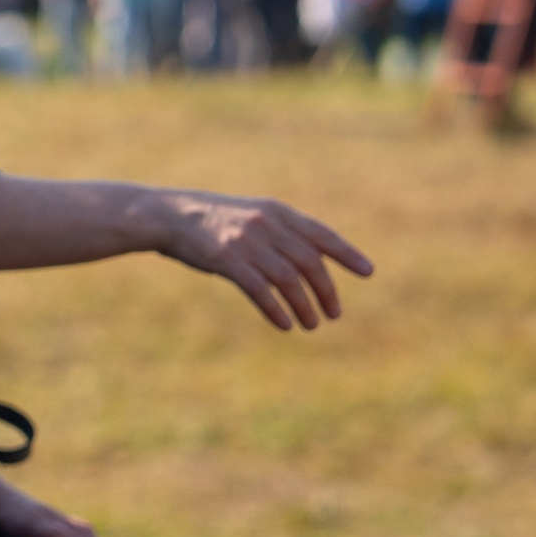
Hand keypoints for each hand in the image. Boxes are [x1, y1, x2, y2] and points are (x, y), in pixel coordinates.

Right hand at [145, 188, 372, 330]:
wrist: (167, 216)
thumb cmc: (212, 220)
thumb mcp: (251, 216)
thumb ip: (280, 232)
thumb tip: (312, 260)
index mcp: (276, 211)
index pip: (321, 234)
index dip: (347, 253)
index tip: (368, 272)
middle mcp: (266, 225)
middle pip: (309, 262)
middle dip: (326, 291)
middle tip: (334, 314)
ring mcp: (246, 242)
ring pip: (289, 279)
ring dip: (304, 306)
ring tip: (311, 325)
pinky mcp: (226, 261)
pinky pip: (260, 290)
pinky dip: (276, 310)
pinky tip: (284, 324)